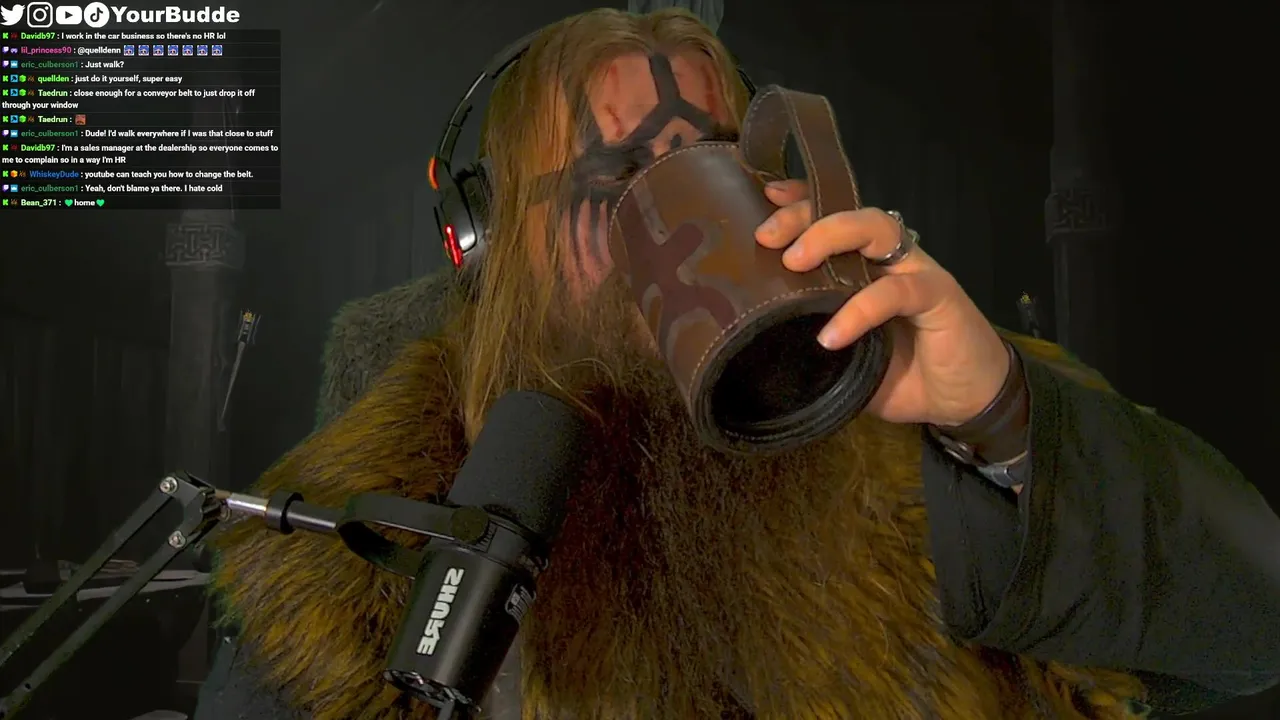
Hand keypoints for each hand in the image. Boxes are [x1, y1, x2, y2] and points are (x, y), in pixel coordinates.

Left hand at [754, 179, 1008, 426]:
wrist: (966, 400)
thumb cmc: (907, 375)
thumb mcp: (850, 359)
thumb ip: (817, 342)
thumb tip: (770, 345)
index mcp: (869, 267)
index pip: (837, 219)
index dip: (803, 204)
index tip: (767, 199)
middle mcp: (892, 259)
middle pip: (852, 214)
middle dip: (807, 216)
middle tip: (767, 237)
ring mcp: (917, 272)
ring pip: (877, 229)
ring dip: (831, 237)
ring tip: (794, 262)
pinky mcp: (939, 295)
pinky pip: (895, 292)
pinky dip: (860, 310)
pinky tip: (832, 336)